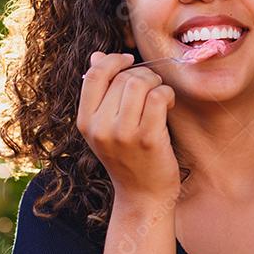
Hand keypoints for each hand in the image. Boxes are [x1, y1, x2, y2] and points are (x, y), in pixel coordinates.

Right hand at [77, 51, 179, 200]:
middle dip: (143, 75)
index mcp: (85, 122)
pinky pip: (158, 97)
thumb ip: (100, 93)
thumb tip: (97, 57)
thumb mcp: (105, 127)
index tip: (128, 60)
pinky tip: (168, 105)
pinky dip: (167, 95)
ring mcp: (123, 134)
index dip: (113, 60)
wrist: (143, 196)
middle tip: (153, 87)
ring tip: (160, 96)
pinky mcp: (147, 139)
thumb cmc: (127, 157)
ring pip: (140, 83)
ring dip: (156, 83)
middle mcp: (100, 128)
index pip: (94, 75)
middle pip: (123, 77)